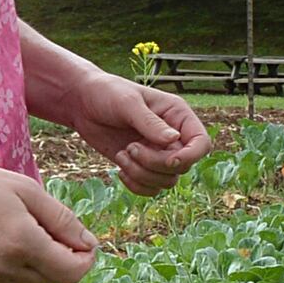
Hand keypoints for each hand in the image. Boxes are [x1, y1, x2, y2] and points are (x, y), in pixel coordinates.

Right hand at [0, 148, 103, 282]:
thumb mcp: (28, 191)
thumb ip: (63, 221)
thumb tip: (89, 244)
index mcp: (21, 242)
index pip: (72, 271)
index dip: (85, 259)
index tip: (84, 242)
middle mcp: (4, 267)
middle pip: (56, 282)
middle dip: (66, 262)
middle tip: (56, 234)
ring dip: (43, 268)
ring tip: (27, 236)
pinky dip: (20, 274)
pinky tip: (8, 249)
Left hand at [66, 72, 212, 194]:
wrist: (82, 103)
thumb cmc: (106, 93)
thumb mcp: (128, 103)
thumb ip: (150, 123)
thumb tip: (174, 140)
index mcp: (177, 116)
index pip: (201, 143)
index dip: (190, 157)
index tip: (169, 160)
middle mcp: (172, 136)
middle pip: (182, 167)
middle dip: (155, 164)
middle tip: (131, 148)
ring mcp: (158, 153)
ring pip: (166, 181)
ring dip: (142, 175)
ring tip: (122, 155)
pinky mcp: (142, 166)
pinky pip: (151, 189)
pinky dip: (136, 186)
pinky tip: (120, 169)